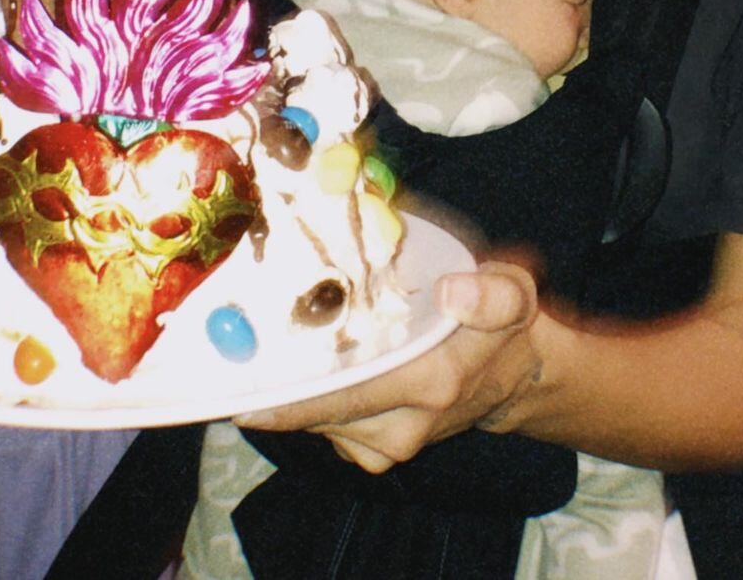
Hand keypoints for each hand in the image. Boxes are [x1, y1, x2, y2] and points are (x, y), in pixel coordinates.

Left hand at [235, 262, 542, 473]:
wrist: (512, 378)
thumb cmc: (499, 323)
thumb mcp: (512, 292)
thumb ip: (492, 294)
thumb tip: (455, 293)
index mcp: (430, 382)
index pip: (344, 394)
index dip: (286, 396)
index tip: (236, 390)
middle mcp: (403, 425)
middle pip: (314, 410)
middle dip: (270, 382)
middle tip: (230, 348)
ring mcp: (386, 445)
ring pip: (313, 418)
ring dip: (285, 387)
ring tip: (261, 345)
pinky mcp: (374, 451)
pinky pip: (322, 425)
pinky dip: (303, 398)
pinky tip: (300, 366)